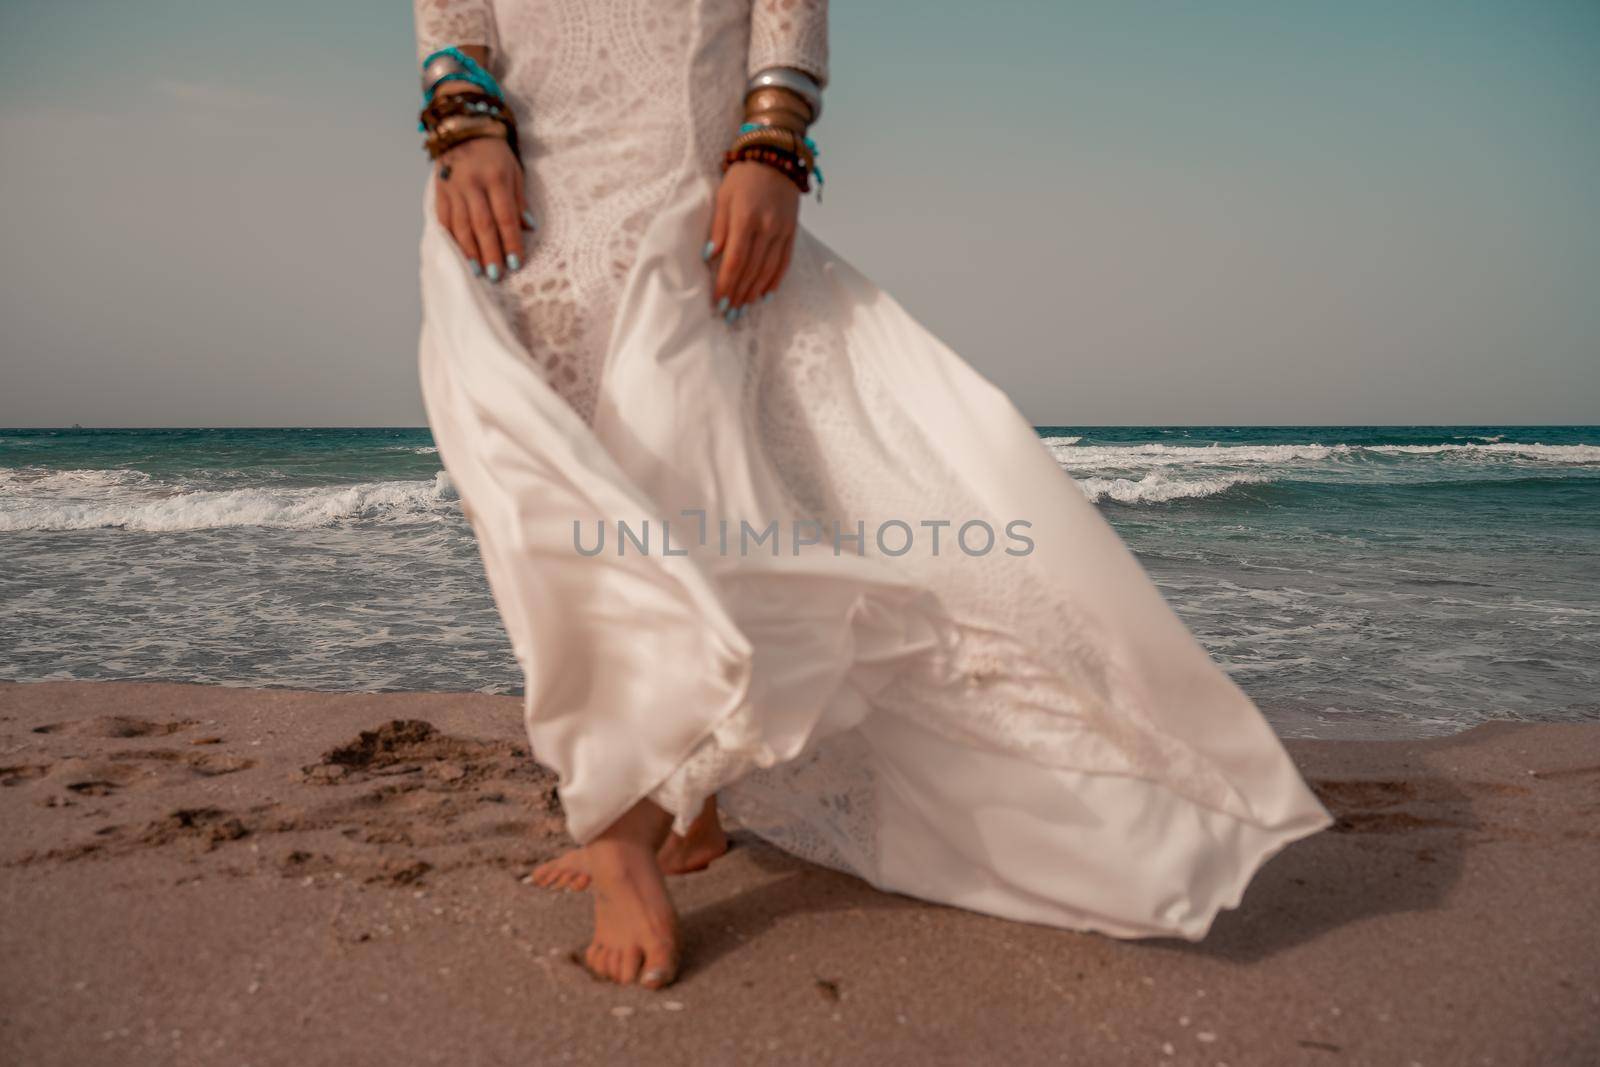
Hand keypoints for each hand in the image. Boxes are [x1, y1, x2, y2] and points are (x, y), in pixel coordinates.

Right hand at [434, 133, 534, 282]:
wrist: (462, 128)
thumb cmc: (494, 153)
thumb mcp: (514, 170)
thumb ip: (519, 200)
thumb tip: (528, 228)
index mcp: (495, 178)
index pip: (505, 217)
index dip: (510, 242)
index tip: (515, 263)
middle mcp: (472, 184)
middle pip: (482, 225)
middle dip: (490, 252)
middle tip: (496, 274)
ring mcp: (453, 189)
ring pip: (461, 226)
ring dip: (470, 251)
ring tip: (478, 271)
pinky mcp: (439, 192)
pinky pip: (444, 220)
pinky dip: (452, 239)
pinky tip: (459, 254)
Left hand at [705, 161, 799, 316]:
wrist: (776, 157)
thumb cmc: (743, 177)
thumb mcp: (723, 197)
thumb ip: (718, 227)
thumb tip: (710, 256)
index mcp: (746, 218)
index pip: (736, 259)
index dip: (727, 283)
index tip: (719, 301)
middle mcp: (767, 227)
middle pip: (752, 270)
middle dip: (739, 294)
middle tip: (729, 314)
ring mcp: (782, 231)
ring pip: (768, 270)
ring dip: (754, 292)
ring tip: (743, 308)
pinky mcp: (791, 232)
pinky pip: (784, 262)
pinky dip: (774, 281)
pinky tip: (765, 294)